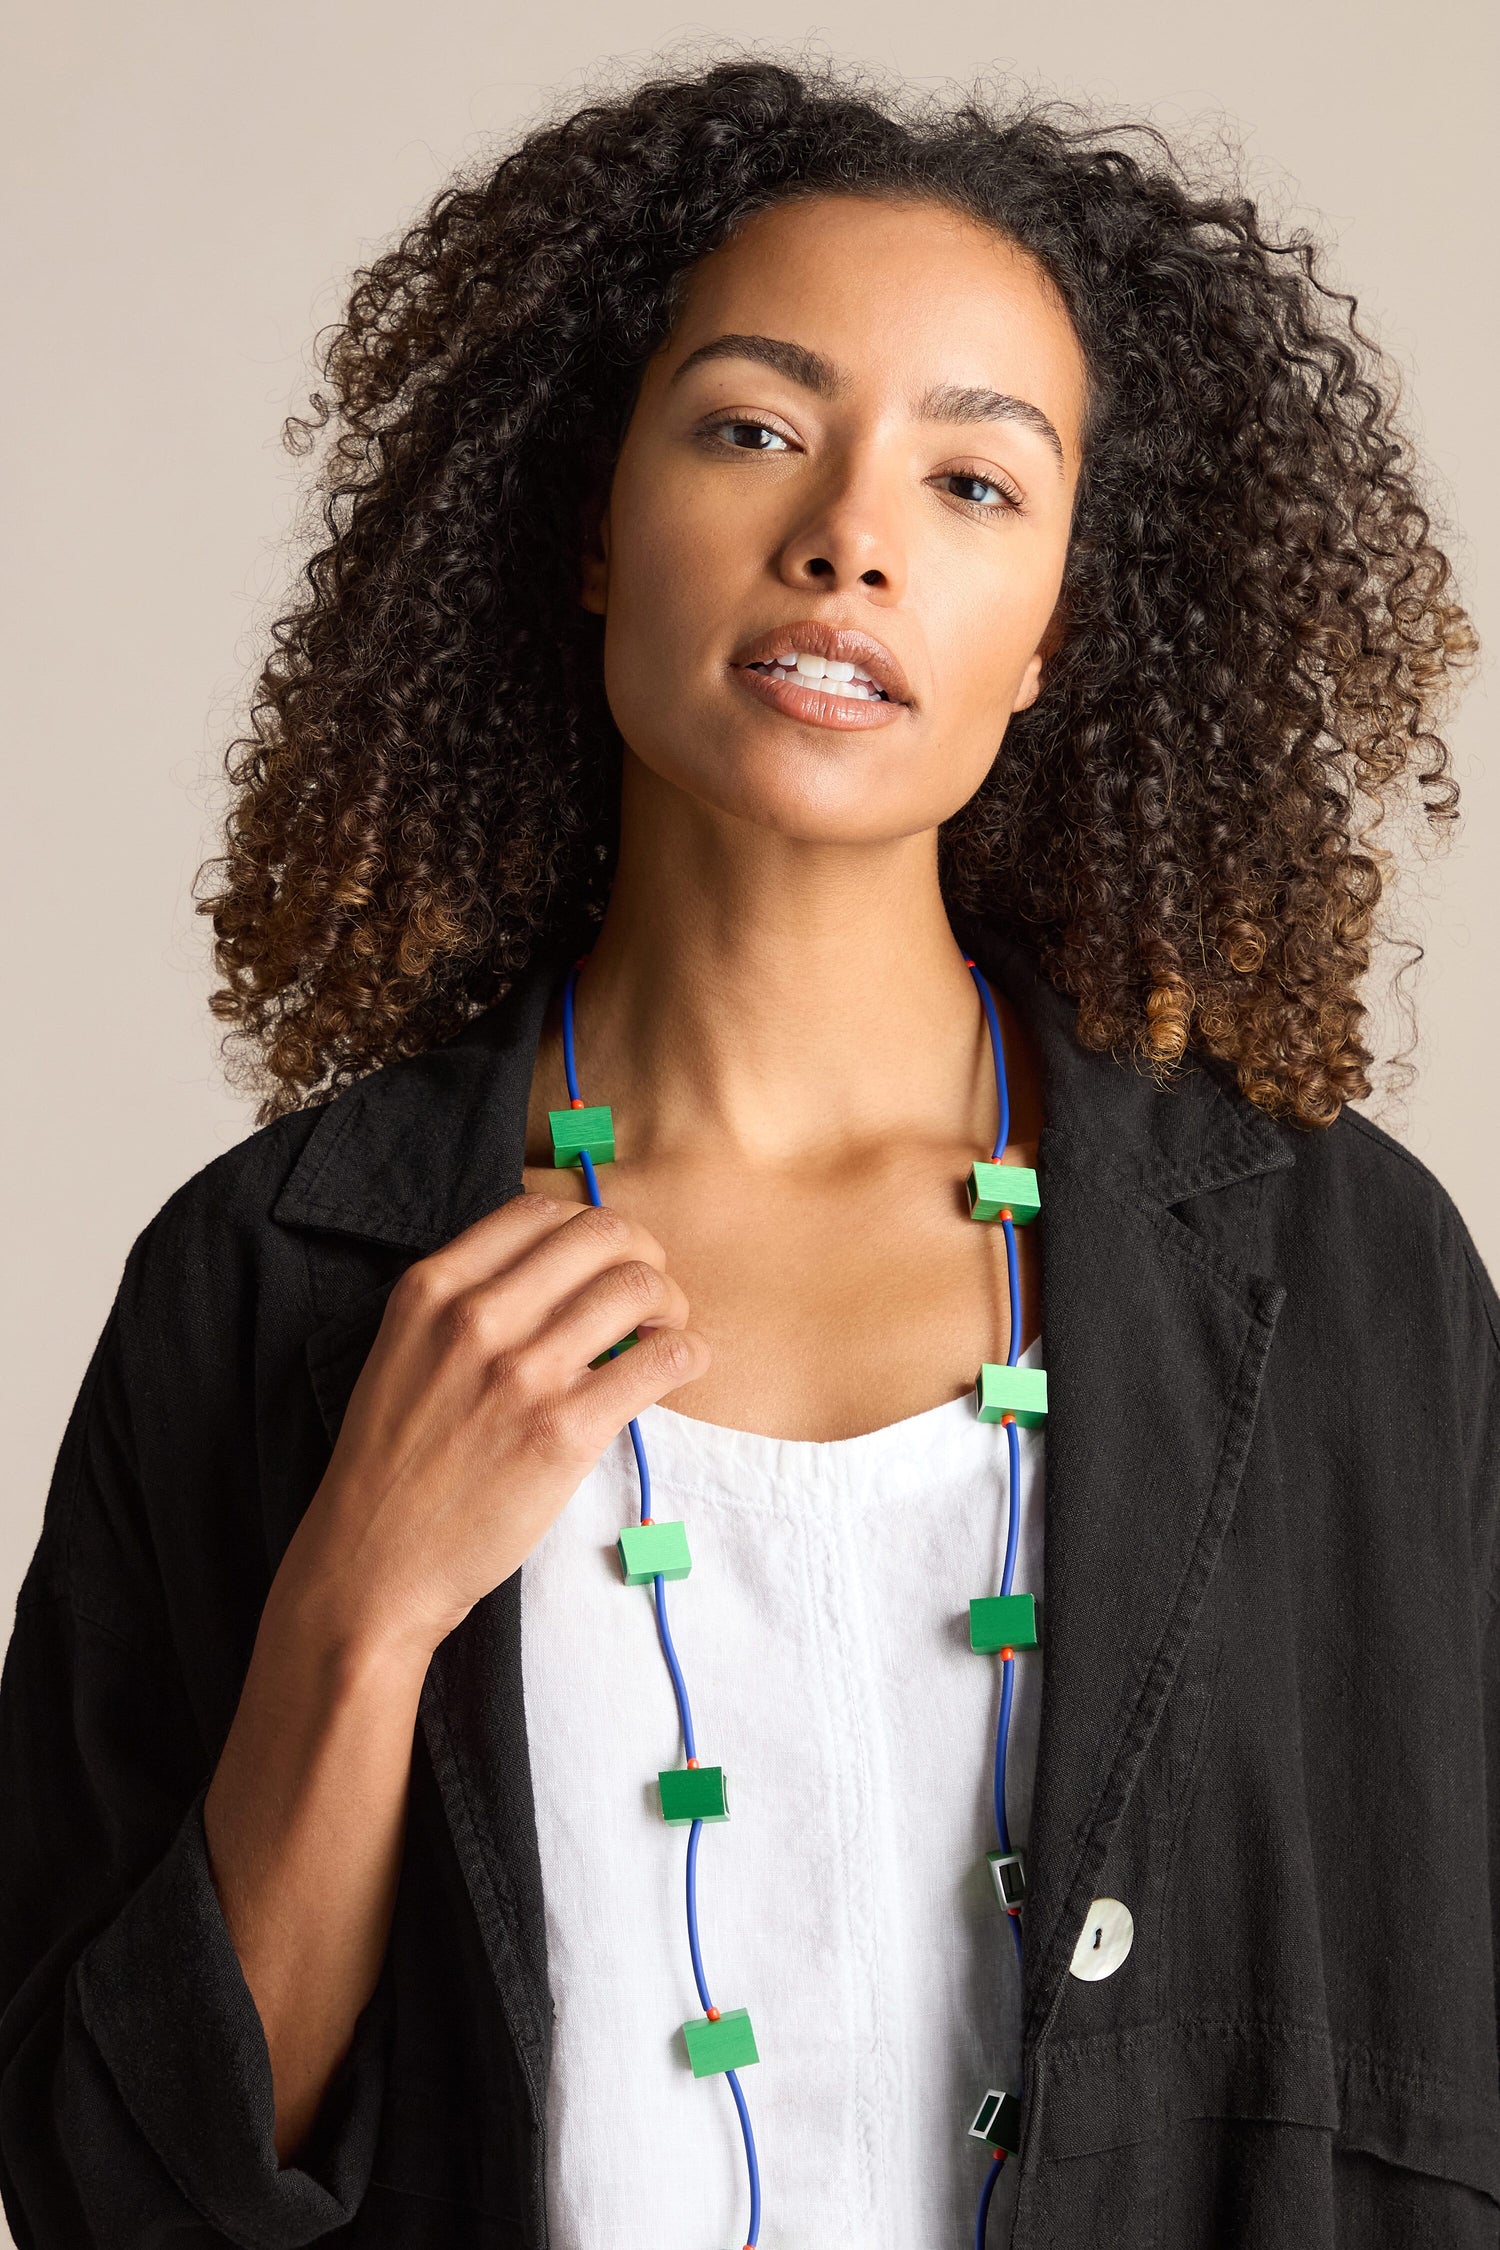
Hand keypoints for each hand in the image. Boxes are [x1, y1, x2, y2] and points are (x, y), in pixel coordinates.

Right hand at [281, 1192, 708, 1660]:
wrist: (372, 1564)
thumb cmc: (393, 1463)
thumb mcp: (403, 1350)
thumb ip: (466, 1300)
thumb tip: (559, 1270)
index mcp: (431, 1288)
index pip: (538, 1211)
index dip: (588, 1226)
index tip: (604, 1258)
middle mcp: (476, 1316)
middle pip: (600, 1233)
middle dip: (643, 1253)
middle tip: (650, 1292)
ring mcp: (522, 1373)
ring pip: (638, 1287)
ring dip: (671, 1302)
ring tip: (665, 1332)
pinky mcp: (563, 1432)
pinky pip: (660, 1361)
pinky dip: (687, 1355)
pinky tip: (678, 1368)